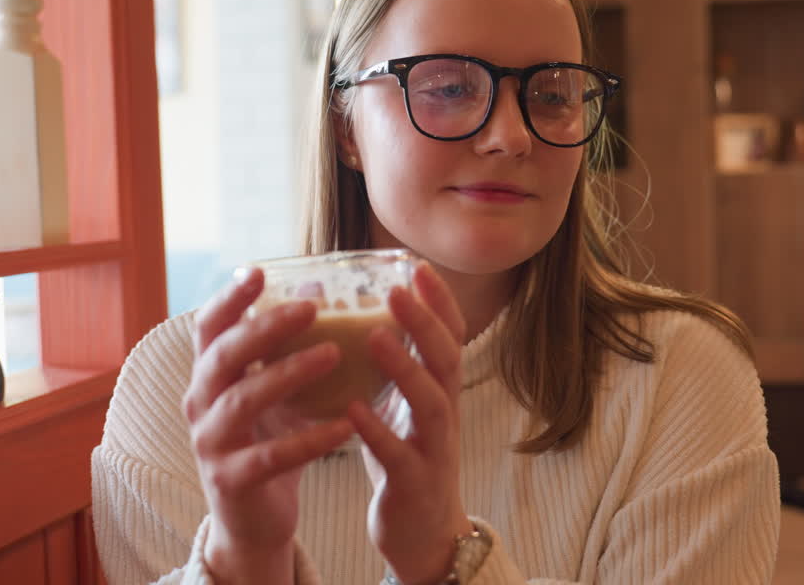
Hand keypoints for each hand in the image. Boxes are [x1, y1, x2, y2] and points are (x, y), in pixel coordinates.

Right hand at [183, 269, 354, 583]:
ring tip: (334, 354)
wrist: (252, 522)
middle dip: (265, 328)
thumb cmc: (266, 442)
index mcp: (209, 376)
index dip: (228, 299)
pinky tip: (345, 426)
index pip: (207, 327)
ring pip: (244, 401)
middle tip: (311, 308)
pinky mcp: (231, 481)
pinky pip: (271, 457)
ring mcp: (211, 444)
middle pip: (224, 356)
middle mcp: (200, 404)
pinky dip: (309, 440)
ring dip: (289, 374)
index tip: (257, 272)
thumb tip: (316, 290)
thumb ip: (284, 349)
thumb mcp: (272, 392)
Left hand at [347, 264, 474, 584]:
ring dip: (406, 368)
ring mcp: (433, 450)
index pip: (450, 338)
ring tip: (377, 337)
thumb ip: (390, 368)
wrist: (424, 536)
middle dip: (426, 323)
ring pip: (431, 404)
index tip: (418, 266)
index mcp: (440, 392)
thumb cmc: (408, 461)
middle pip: (447, 361)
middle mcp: (444, 415)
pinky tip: (352, 409)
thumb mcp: (404, 408)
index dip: (439, 303)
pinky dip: (377, 430)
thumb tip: (354, 317)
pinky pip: (397, 455)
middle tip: (398, 289)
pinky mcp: (413, 484)